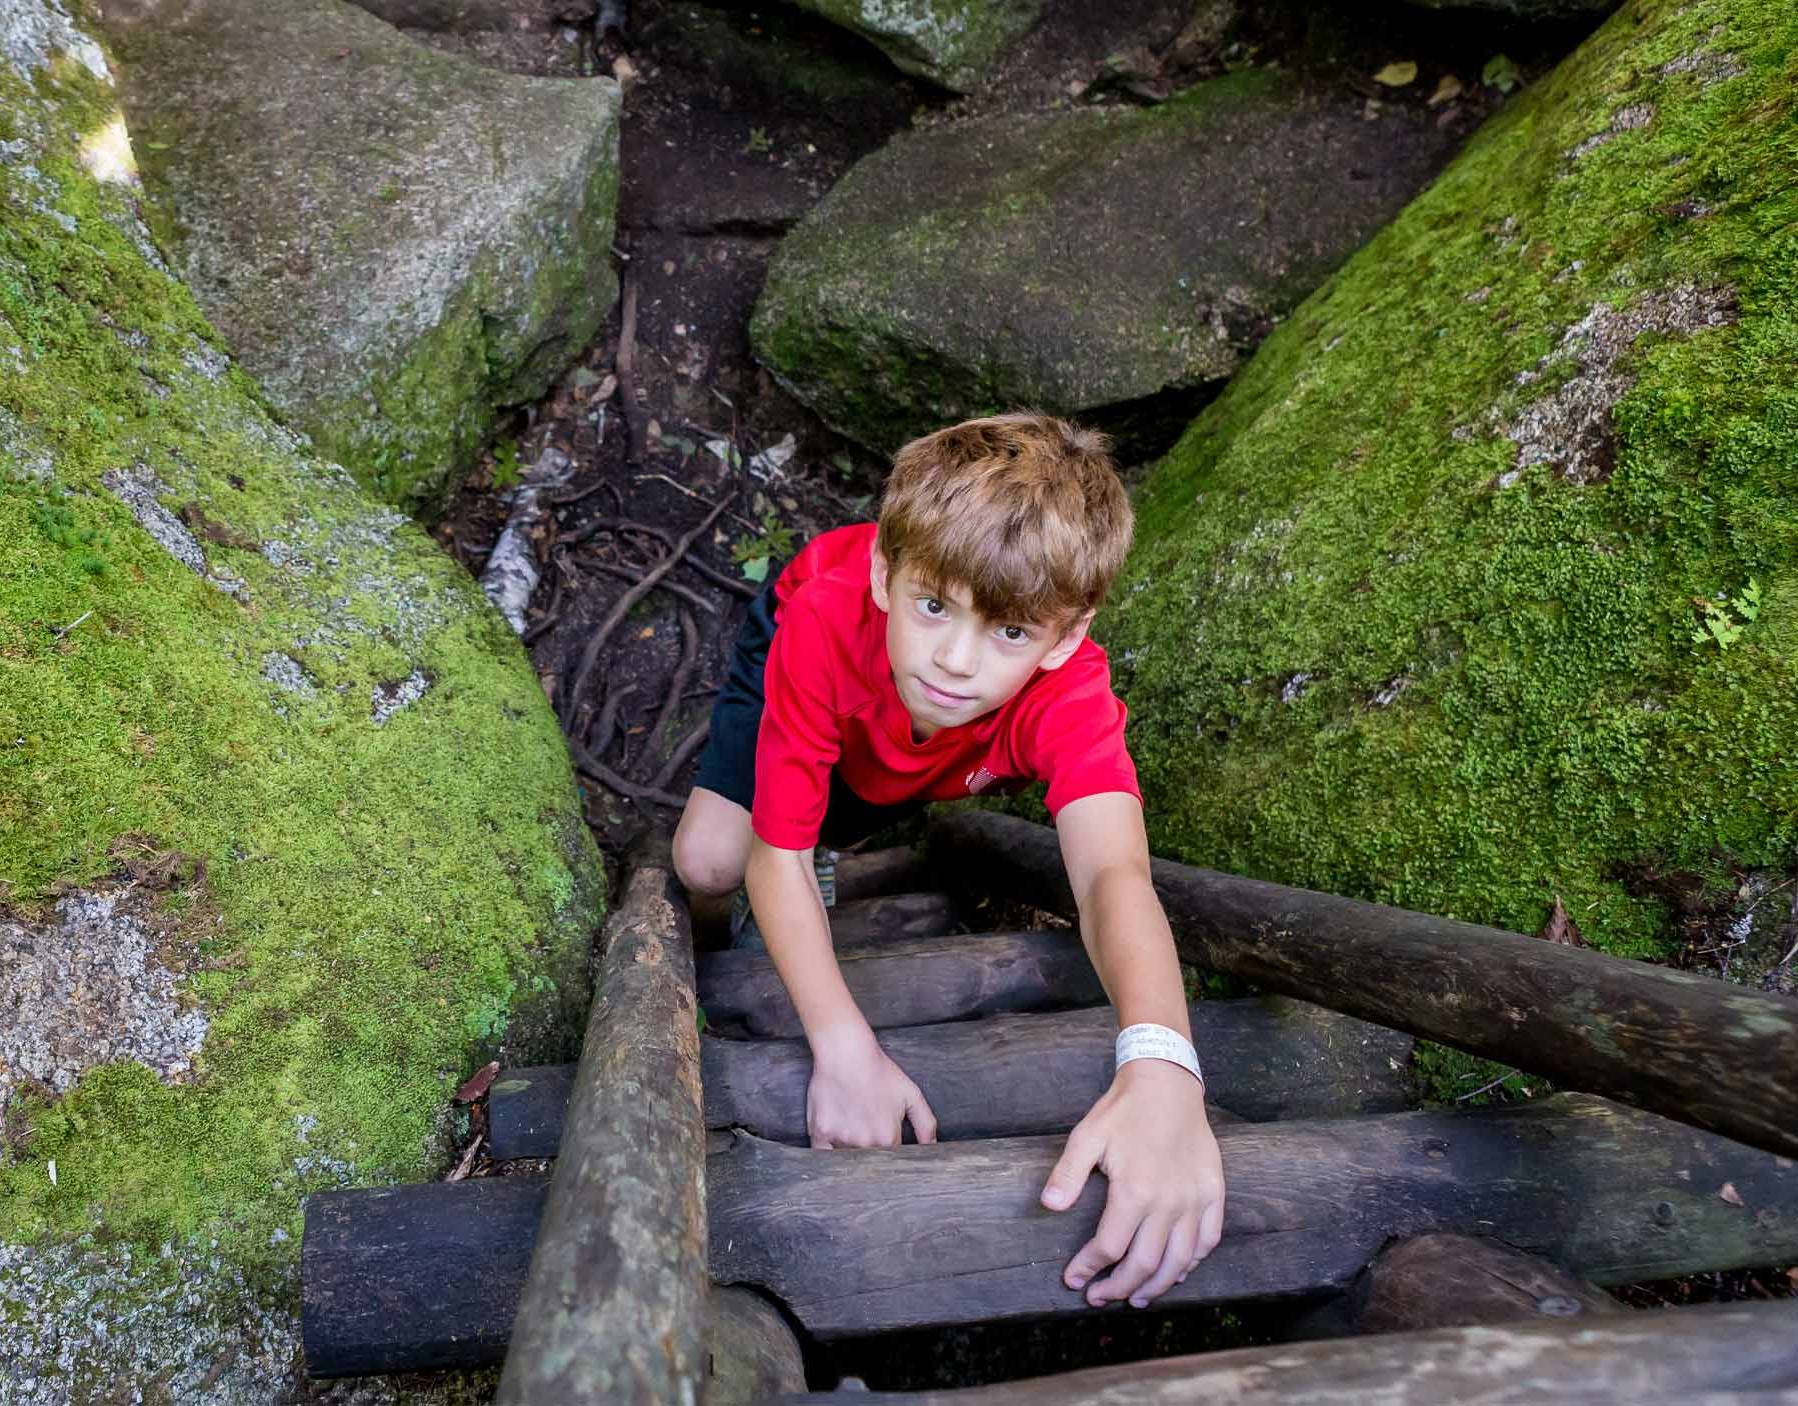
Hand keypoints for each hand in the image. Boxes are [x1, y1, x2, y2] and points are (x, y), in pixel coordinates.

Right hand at [806, 1025, 937, 1148]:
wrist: (846, 1053)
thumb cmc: (878, 1071)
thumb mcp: (911, 1094)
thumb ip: (926, 1124)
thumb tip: (932, 1149)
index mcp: (887, 1138)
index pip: (891, 1160)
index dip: (888, 1151)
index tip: (884, 1141)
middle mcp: (864, 1143)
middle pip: (868, 1162)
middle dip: (869, 1153)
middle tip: (866, 1130)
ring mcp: (841, 1139)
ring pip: (846, 1158)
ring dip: (849, 1150)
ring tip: (851, 1124)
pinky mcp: (820, 1133)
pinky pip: (823, 1154)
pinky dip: (827, 1150)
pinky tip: (834, 1134)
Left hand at [1040, 1058, 1223, 1307]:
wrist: (1167, 1081)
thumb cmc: (1123, 1110)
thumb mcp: (1087, 1136)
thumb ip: (1067, 1174)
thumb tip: (1049, 1206)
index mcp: (1134, 1191)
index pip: (1109, 1248)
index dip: (1088, 1269)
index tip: (1073, 1280)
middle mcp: (1168, 1203)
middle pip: (1144, 1264)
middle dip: (1118, 1288)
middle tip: (1100, 1297)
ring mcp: (1195, 1200)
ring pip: (1179, 1261)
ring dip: (1156, 1287)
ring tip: (1137, 1299)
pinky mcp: (1213, 1192)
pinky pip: (1208, 1239)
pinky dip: (1193, 1262)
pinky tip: (1177, 1271)